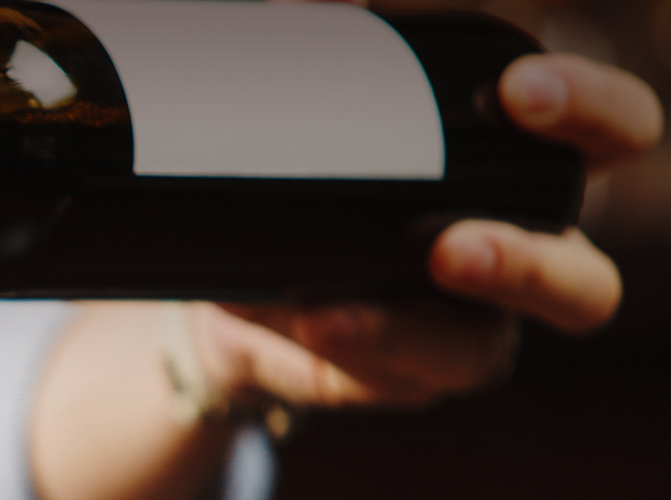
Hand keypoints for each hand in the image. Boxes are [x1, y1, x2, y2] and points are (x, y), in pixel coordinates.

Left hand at [201, 53, 661, 409]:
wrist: (238, 283)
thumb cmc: (313, 174)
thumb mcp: (316, 108)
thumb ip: (323, 58)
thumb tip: (298, 9)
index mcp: (524, 175)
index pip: (606, 137)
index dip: (589, 110)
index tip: (516, 89)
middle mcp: (518, 263)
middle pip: (585, 284)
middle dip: (527, 266)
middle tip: (452, 245)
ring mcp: (461, 335)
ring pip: (484, 350)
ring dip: (410, 338)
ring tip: (352, 312)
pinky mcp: (397, 379)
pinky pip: (393, 377)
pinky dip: (354, 342)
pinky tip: (314, 316)